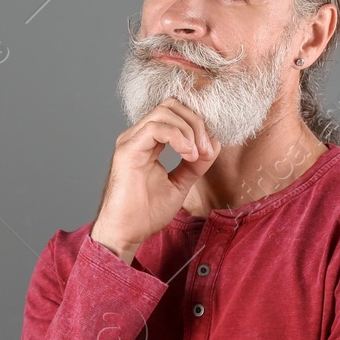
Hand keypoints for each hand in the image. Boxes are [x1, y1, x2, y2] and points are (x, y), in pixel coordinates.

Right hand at [91, 99, 218, 261]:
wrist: (126, 233)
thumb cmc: (145, 213)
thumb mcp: (179, 184)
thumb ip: (194, 165)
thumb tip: (212, 144)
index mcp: (147, 142)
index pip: (174, 114)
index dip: (197, 124)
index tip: (210, 149)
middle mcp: (137, 136)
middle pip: (171, 106)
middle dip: (195, 122)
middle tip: (206, 148)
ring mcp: (131, 141)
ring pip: (165, 112)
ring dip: (189, 129)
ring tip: (197, 154)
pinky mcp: (127, 150)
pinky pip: (155, 128)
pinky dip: (178, 137)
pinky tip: (187, 154)